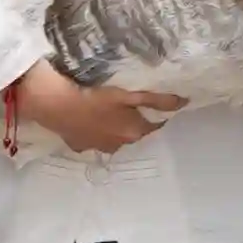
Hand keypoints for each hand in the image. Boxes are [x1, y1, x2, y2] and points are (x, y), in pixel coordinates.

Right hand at [12, 58, 185, 155]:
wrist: (58, 105)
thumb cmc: (96, 97)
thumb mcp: (129, 95)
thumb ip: (157, 100)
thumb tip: (184, 103)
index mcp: (133, 133)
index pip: (154, 125)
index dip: (155, 114)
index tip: (152, 104)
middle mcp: (119, 145)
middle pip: (133, 132)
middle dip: (133, 121)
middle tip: (126, 104)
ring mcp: (98, 147)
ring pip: (112, 137)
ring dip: (113, 128)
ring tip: (105, 111)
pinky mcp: (80, 146)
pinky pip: (92, 139)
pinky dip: (93, 131)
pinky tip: (87, 119)